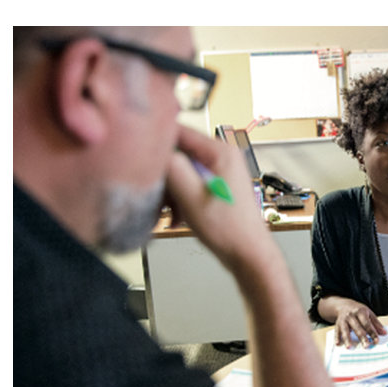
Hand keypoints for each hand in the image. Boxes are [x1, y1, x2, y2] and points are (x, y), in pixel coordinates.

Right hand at [165, 125, 271, 272]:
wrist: (247, 254)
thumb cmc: (229, 230)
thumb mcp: (191, 196)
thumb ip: (173, 168)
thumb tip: (156, 149)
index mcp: (220, 152)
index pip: (178, 131)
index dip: (155, 144)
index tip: (139, 158)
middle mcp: (222, 157)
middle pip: (178, 153)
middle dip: (164, 176)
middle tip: (158, 197)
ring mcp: (221, 172)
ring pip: (181, 171)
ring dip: (170, 191)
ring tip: (168, 212)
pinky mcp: (217, 186)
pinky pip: (190, 184)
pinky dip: (180, 198)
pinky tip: (177, 216)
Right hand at [328, 297, 387, 348]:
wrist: (344, 305)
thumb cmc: (358, 311)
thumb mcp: (369, 313)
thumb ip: (376, 323)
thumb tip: (384, 332)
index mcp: (361, 312)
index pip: (367, 324)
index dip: (372, 332)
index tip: (376, 341)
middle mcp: (351, 315)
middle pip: (357, 328)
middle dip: (362, 337)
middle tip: (366, 346)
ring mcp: (343, 320)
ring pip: (345, 330)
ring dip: (347, 339)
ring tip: (350, 347)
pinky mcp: (337, 324)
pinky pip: (337, 331)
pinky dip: (337, 338)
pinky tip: (338, 344)